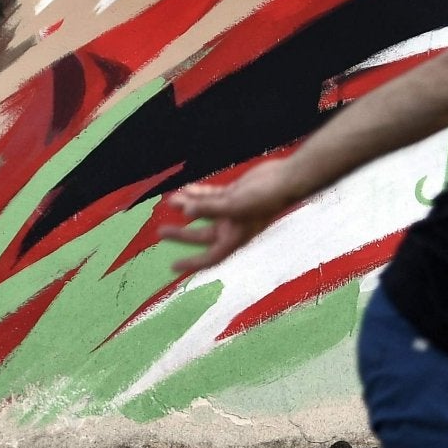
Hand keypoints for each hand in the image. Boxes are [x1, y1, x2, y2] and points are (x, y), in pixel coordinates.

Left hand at [158, 161, 300, 278]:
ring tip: (169, 201)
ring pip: (203, 212)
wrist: (286, 179)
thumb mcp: (233, 205)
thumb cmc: (265, 198)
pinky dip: (198, 193)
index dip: (191, 263)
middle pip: (201, 235)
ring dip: (187, 207)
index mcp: (234, 238)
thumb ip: (208, 207)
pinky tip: (185, 189)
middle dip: (181, 234)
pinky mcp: (234, 195)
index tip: (173, 267)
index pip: (209, 257)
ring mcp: (233, 211)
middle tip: (161, 231)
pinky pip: (211, 196)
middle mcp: (232, 227)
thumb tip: (185, 210)